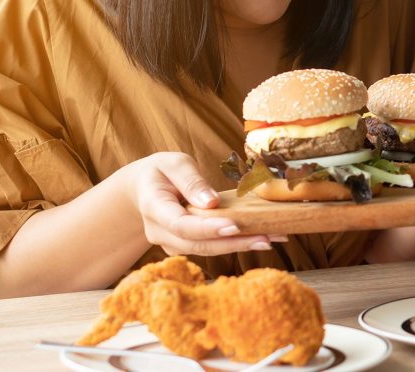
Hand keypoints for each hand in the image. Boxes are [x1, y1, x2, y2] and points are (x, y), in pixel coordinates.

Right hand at [127, 152, 283, 255]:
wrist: (143, 190)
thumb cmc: (160, 172)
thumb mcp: (173, 164)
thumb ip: (190, 180)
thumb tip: (212, 202)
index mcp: (154, 207)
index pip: (181, 224)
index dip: (208, 228)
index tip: (234, 225)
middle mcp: (160, 232)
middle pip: (198, 244)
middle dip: (234, 243)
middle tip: (266, 238)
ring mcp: (171, 244)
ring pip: (207, 250)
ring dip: (240, 246)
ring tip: (271, 239)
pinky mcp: (185, 247)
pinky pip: (210, 248)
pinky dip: (235, 244)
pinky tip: (261, 238)